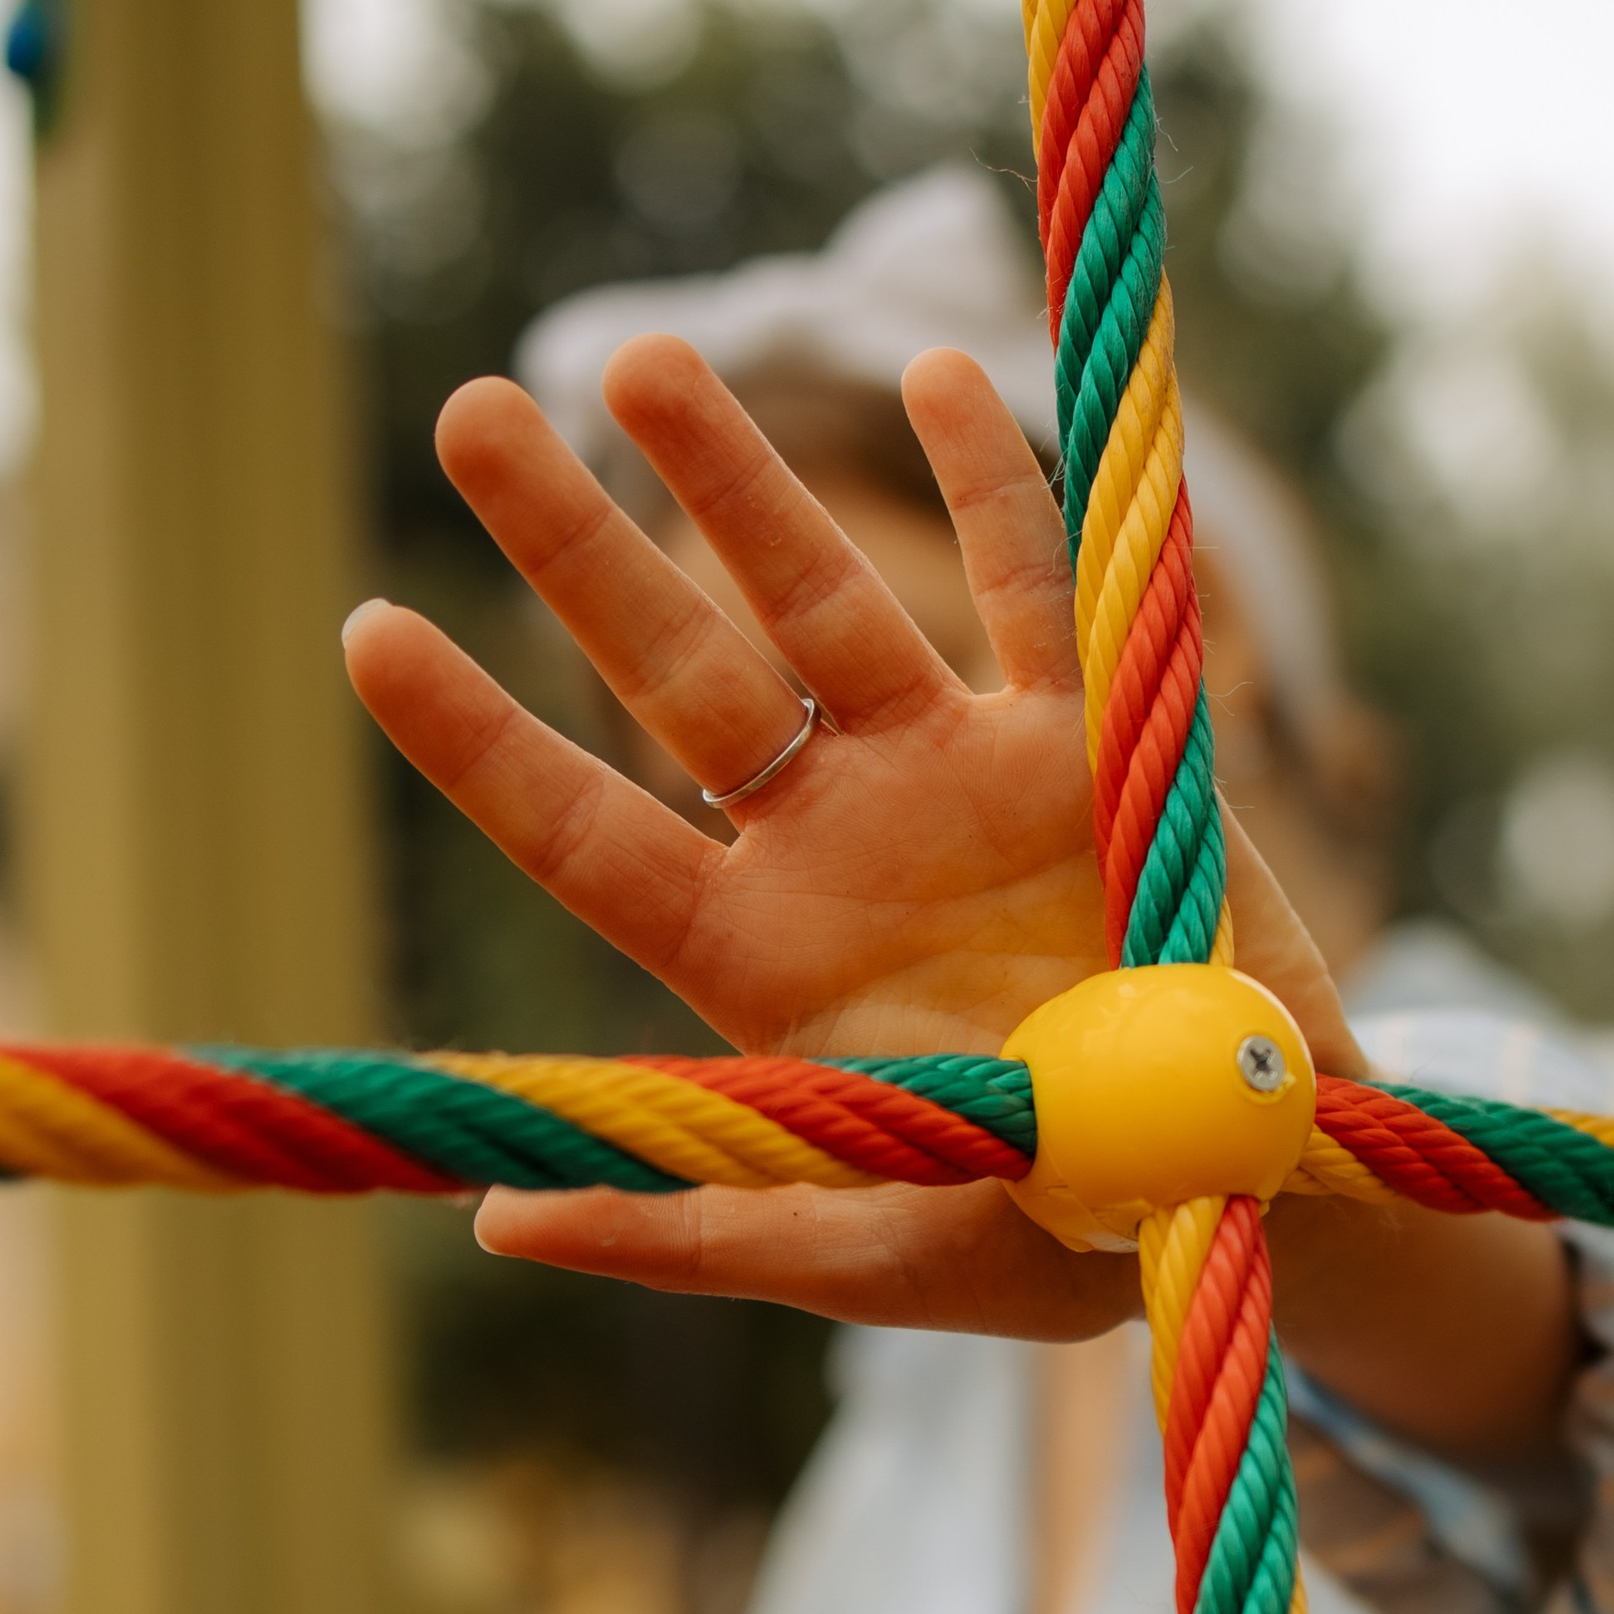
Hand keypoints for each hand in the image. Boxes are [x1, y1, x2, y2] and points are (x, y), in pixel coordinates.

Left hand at [342, 332, 1352, 1344]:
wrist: (1244, 1192)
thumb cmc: (1050, 1239)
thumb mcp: (864, 1251)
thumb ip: (694, 1232)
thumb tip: (493, 1223)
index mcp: (763, 964)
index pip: (589, 834)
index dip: (482, 741)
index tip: (369, 632)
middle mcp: (838, 847)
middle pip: (681, 673)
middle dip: (579, 546)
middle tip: (470, 415)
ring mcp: (958, 781)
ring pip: (826, 602)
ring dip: (738, 480)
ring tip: (638, 362)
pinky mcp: (1090, 747)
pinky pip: (1037, 590)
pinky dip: (995, 483)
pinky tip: (930, 373)